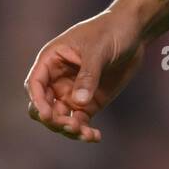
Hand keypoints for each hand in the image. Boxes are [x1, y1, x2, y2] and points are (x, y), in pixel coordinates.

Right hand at [24, 5, 146, 141]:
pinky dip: (85, 131)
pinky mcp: (88, 102)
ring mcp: (72, 92)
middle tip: (71, 125)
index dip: (37, 101)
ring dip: (69, 129)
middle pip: (44, 106)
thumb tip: (79, 102)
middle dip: (53, 119)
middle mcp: (57, 79)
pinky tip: (95, 137)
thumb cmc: (110, 31)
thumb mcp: (99, 49)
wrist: (133, 32)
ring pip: (61, 118)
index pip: (35, 84)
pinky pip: (80, 121)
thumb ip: (88, 75)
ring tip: (86, 134)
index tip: (48, 114)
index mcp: (51, 60)